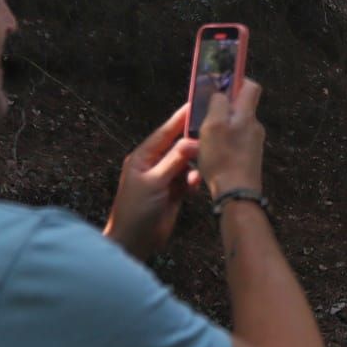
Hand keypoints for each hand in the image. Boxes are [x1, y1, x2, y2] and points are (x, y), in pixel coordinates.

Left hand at [104, 104, 201, 261]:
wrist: (134, 242)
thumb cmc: (135, 210)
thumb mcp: (153, 182)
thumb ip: (173, 161)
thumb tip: (191, 142)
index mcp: (143, 157)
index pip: (165, 132)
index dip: (180, 119)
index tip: (195, 104)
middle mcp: (154, 164)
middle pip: (178, 146)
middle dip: (193, 141)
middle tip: (212, 132)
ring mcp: (165, 179)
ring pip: (186, 163)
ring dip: (195, 165)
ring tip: (205, 165)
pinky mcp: (174, 193)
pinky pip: (189, 180)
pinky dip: (194, 181)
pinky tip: (196, 186)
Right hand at [198, 78, 264, 198]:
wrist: (237, 193)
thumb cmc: (223, 156)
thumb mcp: (214, 124)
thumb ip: (218, 103)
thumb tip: (221, 93)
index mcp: (247, 114)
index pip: (251, 86)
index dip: (236, 80)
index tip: (219, 84)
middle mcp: (254, 126)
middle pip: (240, 107)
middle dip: (222, 108)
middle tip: (203, 116)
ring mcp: (253, 143)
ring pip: (234, 126)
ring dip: (219, 129)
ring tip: (201, 139)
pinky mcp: (248, 158)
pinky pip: (233, 143)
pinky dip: (221, 144)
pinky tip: (208, 155)